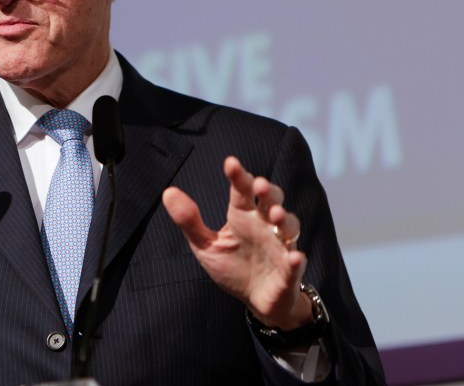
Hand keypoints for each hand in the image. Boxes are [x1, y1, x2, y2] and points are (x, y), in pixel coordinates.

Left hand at [162, 156, 313, 329]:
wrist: (254, 300)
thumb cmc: (232, 266)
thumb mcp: (205, 245)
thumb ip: (189, 221)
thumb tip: (168, 192)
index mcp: (243, 216)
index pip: (241, 192)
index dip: (238, 177)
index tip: (230, 163)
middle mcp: (264, 226)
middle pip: (271, 201)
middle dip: (268, 192)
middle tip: (259, 185)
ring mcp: (280, 246)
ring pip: (288, 227)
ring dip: (284, 219)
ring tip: (274, 214)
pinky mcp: (289, 270)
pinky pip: (296, 263)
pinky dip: (296, 259)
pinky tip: (294, 257)